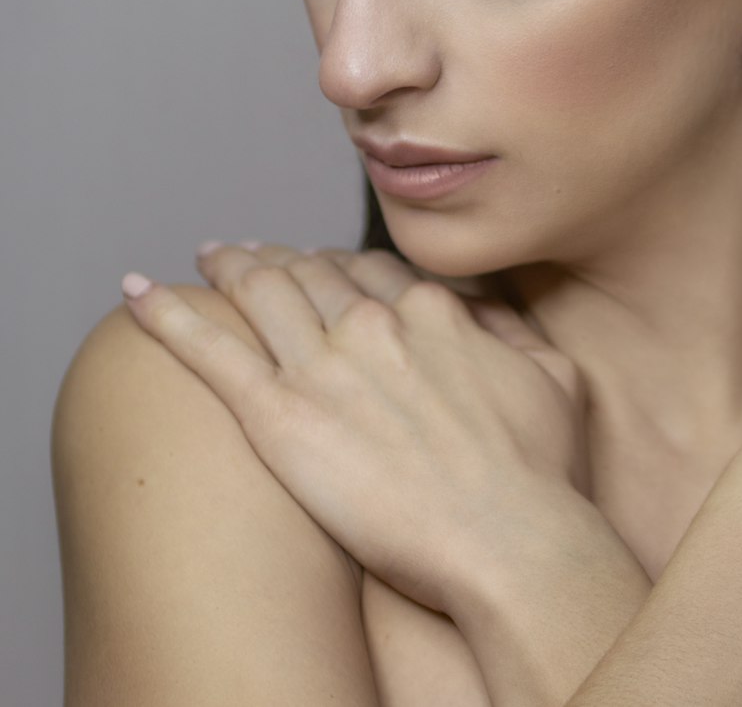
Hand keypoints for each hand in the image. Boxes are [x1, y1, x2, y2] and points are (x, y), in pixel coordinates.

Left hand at [119, 243, 590, 615]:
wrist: (508, 537)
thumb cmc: (539, 471)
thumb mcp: (553, 376)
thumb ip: (515, 329)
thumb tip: (489, 309)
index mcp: (429, 311)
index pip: (370, 270)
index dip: (339, 264)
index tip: (323, 265)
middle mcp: (370, 323)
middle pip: (309, 274)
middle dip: (278, 258)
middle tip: (251, 255)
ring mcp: (322, 366)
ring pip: (258, 295)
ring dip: (228, 269)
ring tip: (208, 258)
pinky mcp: (280, 416)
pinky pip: (211, 353)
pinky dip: (168, 316)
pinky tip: (137, 292)